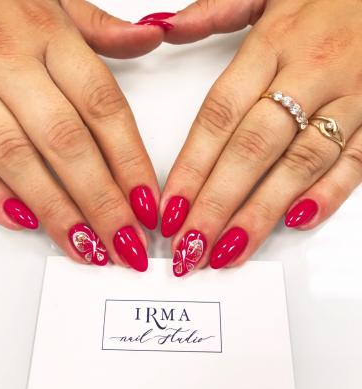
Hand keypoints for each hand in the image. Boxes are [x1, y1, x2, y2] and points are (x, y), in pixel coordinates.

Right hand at [0, 0, 166, 270]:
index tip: (149, 206)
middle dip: (101, 202)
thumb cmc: (1, 0)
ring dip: (56, 210)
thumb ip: (104, 31)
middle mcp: (11, 62)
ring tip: (87, 248)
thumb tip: (152, 37)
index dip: (130, 163)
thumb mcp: (58, 3)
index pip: (104, 110)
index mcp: (50, 35)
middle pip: (67, 143)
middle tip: (126, 245)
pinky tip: (24, 222)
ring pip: (17, 157)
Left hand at [156, 0, 361, 275]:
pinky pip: (356, 161)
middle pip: (252, 150)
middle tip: (190, 247)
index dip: (190, 168)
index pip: (218, 117)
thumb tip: (161, 28)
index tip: (169, 209)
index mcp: (273, 43)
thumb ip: (212, 12)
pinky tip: (295, 222)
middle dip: (217, 205)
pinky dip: (329, 194)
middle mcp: (309, 73)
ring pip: (299, 165)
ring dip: (261, 213)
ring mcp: (351, 97)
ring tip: (228, 251)